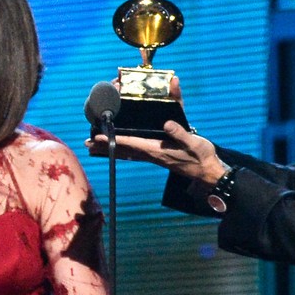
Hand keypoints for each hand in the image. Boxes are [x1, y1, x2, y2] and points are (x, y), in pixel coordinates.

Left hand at [86, 121, 225, 185]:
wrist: (207, 171)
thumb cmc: (201, 156)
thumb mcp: (194, 142)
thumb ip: (180, 133)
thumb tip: (166, 123)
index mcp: (156, 150)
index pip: (130, 143)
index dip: (113, 139)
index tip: (97, 137)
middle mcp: (151, 154)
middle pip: (122, 150)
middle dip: (104, 147)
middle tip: (86, 145)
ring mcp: (153, 156)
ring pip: (126, 153)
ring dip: (110, 150)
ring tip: (94, 148)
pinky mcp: (157, 156)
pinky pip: (134, 153)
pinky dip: (122, 150)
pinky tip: (118, 150)